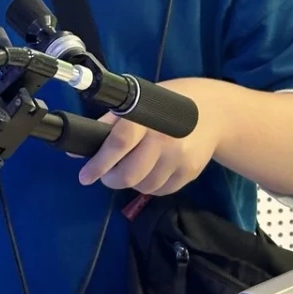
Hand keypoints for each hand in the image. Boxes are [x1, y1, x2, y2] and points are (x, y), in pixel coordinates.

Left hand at [76, 80, 221, 196]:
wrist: (215, 111)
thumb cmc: (169, 103)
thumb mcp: (139, 103)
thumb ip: (109, 124)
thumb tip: (77, 150)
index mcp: (147, 118)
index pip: (119, 144)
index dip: (99, 163)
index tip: (85, 176)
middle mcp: (164, 140)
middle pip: (130, 174)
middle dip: (111, 179)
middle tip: (106, 174)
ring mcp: (180, 159)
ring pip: (144, 186)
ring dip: (131, 183)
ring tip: (131, 168)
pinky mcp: (190, 173)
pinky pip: (161, 190)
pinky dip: (150, 185)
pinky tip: (150, 171)